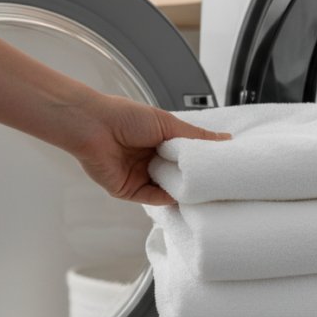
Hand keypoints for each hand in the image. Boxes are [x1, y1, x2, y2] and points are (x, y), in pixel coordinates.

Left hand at [67, 92, 229, 205]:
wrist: (93, 126)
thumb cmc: (124, 117)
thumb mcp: (168, 124)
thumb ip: (196, 136)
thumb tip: (224, 139)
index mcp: (159, 141)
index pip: (186, 156)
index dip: (202, 161)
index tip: (222, 166)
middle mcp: (150, 159)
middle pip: (178, 174)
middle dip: (194, 179)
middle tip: (217, 182)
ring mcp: (139, 176)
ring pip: (167, 189)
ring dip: (182, 190)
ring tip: (204, 190)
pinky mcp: (128, 190)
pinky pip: (152, 198)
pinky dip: (167, 199)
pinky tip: (181, 196)